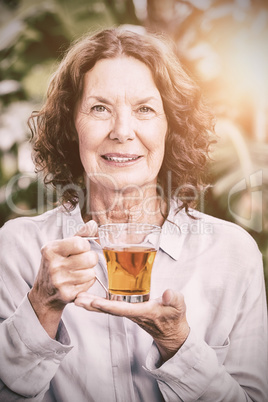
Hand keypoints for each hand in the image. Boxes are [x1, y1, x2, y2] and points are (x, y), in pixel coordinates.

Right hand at [28, 220, 97, 337]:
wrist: (44, 294)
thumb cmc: (56, 265)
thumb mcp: (62, 248)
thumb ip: (79, 235)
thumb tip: (92, 224)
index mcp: (51, 249)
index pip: (81, 243)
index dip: (85, 246)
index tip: (79, 250)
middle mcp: (53, 265)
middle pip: (90, 258)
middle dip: (90, 259)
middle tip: (83, 262)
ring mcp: (59, 281)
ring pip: (91, 272)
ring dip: (89, 271)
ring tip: (79, 272)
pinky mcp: (66, 294)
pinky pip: (89, 283)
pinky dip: (87, 282)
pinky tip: (78, 281)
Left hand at [75, 289, 189, 361]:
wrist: (173, 331)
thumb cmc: (174, 317)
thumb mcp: (178, 306)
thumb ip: (173, 299)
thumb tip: (167, 293)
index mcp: (143, 312)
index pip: (123, 309)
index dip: (109, 306)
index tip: (95, 302)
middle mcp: (132, 314)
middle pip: (109, 310)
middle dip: (93, 305)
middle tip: (77, 300)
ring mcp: (129, 312)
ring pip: (107, 308)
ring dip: (92, 303)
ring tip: (77, 298)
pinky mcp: (128, 310)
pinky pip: (111, 306)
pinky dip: (99, 302)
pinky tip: (89, 297)